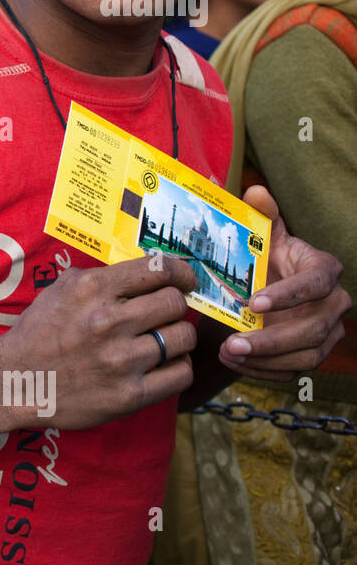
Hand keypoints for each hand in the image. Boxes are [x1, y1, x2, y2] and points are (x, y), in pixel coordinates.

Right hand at [0, 255, 199, 432]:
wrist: (15, 381)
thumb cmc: (38, 333)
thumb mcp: (60, 290)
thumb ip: (99, 277)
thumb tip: (141, 272)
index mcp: (92, 289)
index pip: (158, 269)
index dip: (181, 273)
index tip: (185, 281)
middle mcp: (108, 321)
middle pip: (175, 303)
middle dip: (175, 306)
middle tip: (166, 314)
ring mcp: (120, 360)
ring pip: (183, 338)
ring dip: (178, 337)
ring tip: (165, 340)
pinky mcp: (129, 395)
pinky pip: (180, 375)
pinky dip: (178, 367)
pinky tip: (165, 365)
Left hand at [216, 185, 349, 380]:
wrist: (264, 287)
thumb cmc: (265, 258)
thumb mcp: (261, 236)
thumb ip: (261, 214)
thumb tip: (255, 192)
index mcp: (324, 270)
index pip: (315, 284)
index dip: (288, 295)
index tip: (252, 303)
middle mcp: (335, 304)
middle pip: (312, 328)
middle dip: (272, 339)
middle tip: (233, 342)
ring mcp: (328, 332)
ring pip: (307, 355)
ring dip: (267, 359)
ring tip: (229, 353)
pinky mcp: (314, 354)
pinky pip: (295, 371)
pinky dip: (265, 371)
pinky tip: (235, 364)